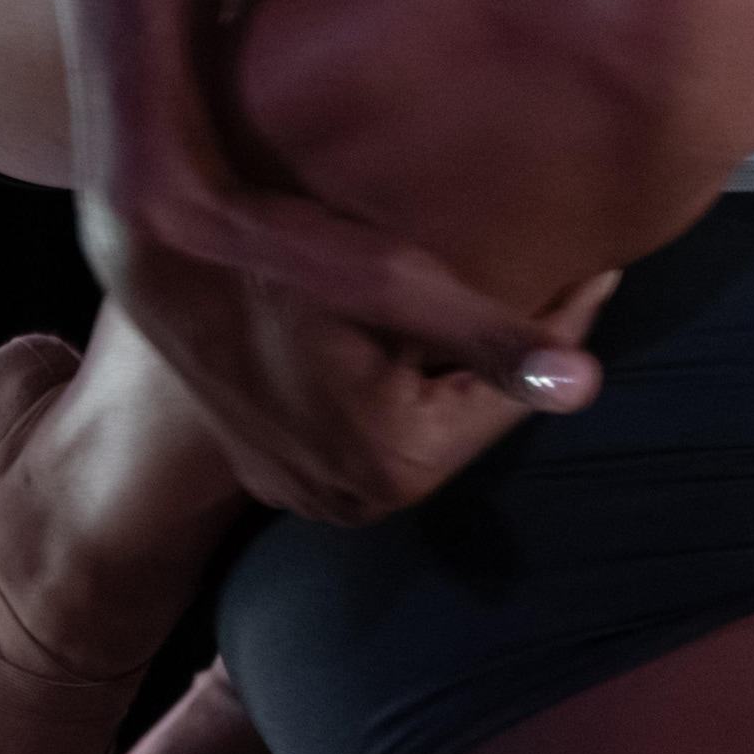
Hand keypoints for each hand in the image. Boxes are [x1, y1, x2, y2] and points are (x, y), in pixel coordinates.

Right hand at [80, 169, 616, 527]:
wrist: (150, 257)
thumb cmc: (273, 254)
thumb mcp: (393, 284)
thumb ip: (494, 340)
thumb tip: (590, 387)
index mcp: (392, 462)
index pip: (512, 387)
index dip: (563, 319)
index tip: (603, 263)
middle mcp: (353, 498)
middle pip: (470, 411)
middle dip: (512, 346)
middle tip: (563, 268)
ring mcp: (310, 493)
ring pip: (423, 420)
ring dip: (460, 364)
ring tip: (506, 287)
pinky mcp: (278, 473)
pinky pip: (371, 427)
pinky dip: (404, 382)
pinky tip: (418, 324)